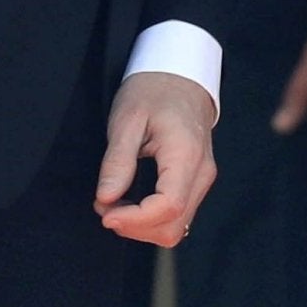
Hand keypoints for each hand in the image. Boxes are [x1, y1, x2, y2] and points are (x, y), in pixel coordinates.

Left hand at [95, 70, 218, 247]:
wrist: (180, 78)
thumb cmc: (154, 91)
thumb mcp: (127, 119)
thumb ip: (118, 161)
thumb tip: (106, 199)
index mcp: (186, 154)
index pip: (168, 207)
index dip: (134, 220)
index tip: (105, 212)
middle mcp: (201, 172)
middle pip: (173, 226)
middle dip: (134, 227)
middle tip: (104, 206)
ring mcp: (202, 179)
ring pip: (176, 227)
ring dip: (140, 226)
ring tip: (114, 203)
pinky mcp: (196, 183)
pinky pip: (177, 216)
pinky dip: (150, 220)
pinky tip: (131, 203)